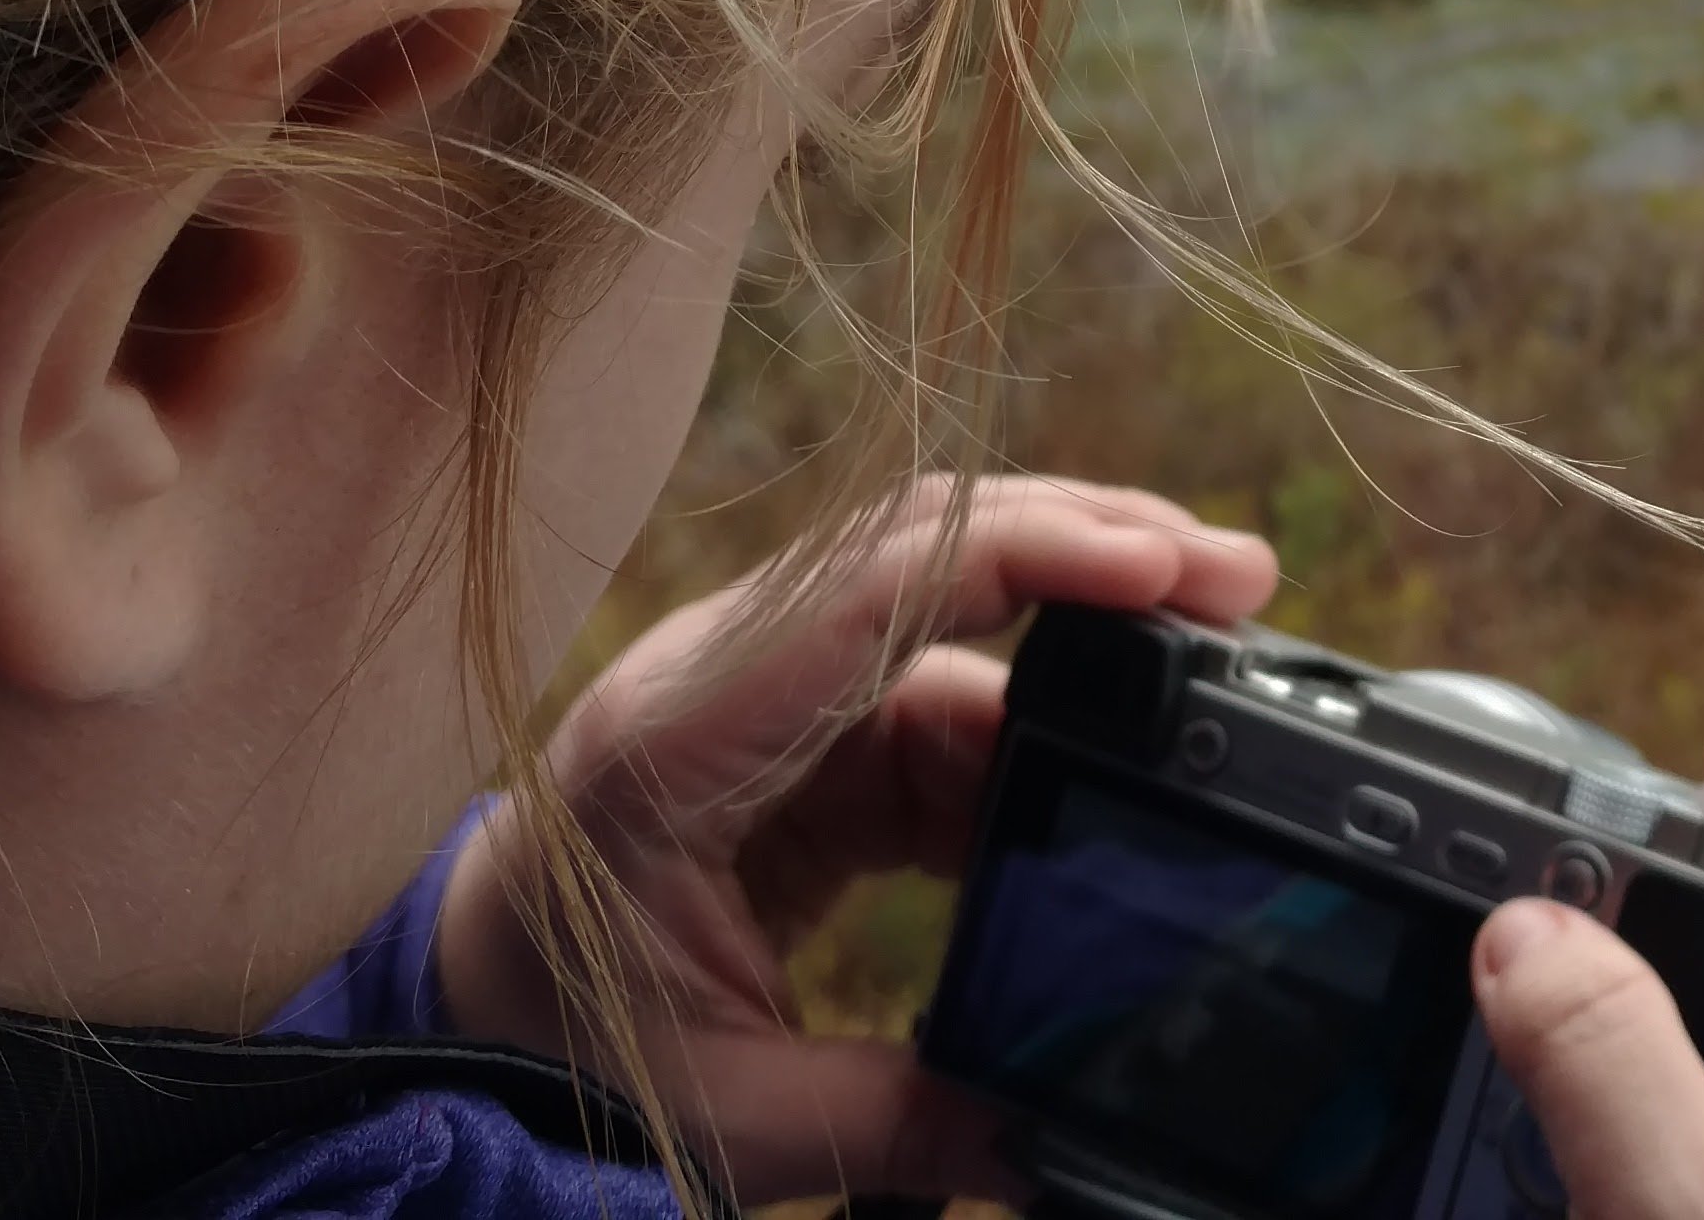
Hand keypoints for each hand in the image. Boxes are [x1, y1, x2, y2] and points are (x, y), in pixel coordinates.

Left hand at [432, 474, 1276, 1206]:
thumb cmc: (556, 1053)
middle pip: (933, 554)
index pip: (871, 589)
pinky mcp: (809, 734)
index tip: (1159, 563)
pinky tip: (1117, 765)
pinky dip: (1038, 723)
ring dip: (1083, 632)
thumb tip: (1049, 1151)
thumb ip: (892, 1122)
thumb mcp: (722, 1112)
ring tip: (1213, 665)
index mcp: (682, 738)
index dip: (1025, 552)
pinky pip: (943, 694)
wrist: (461, 1022)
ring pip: (955, 614)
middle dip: (1094, 553)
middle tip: (1241, 583)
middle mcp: (730, 677)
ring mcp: (772, 692)